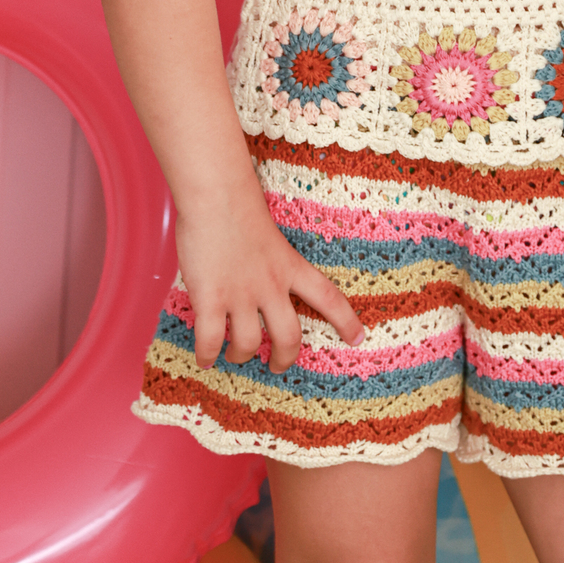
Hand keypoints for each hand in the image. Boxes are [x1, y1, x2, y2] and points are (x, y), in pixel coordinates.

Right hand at [175, 179, 364, 373]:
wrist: (217, 195)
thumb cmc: (240, 208)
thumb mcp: (272, 238)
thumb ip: (272, 263)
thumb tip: (261, 283)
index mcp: (291, 267)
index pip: (329, 298)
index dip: (346, 321)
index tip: (358, 338)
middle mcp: (271, 286)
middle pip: (289, 337)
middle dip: (285, 358)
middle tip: (277, 367)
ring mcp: (240, 294)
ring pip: (248, 344)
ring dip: (241, 355)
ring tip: (234, 354)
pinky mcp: (210, 298)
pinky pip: (210, 340)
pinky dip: (207, 354)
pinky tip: (205, 358)